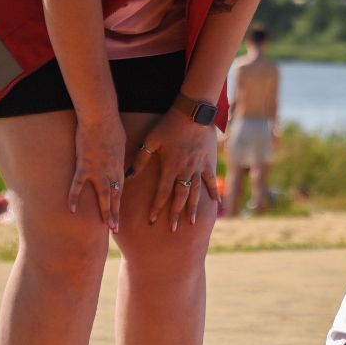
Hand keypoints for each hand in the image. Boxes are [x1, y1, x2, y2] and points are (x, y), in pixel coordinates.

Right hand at [70, 114, 125, 230]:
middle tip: (116, 229)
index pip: (121, 190)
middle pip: (115, 197)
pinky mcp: (84, 166)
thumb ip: (117, 157)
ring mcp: (99, 171)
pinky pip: (78, 185)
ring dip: (105, 212)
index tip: (120, 216)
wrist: (101, 118)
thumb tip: (117, 162)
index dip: (119, 204)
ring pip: (103, 196)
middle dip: (116, 214)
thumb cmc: (112, 127)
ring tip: (106, 227)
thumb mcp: (120, 144)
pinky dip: (75, 197)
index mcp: (120, 167)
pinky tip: (72, 210)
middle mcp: (111, 172)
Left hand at [133, 114, 218, 230]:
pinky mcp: (208, 163)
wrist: (193, 114)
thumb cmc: (169, 126)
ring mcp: (198, 168)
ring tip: (190, 222)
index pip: (162, 192)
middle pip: (179, 197)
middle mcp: (185, 171)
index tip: (152, 221)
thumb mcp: (151, 140)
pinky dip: (213, 192)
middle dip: (175, 214)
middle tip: (173, 229)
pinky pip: (211, 181)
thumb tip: (129, 175)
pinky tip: (216, 203)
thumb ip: (140, 158)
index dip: (157, 207)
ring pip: (195, 193)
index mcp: (170, 167)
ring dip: (192, 208)